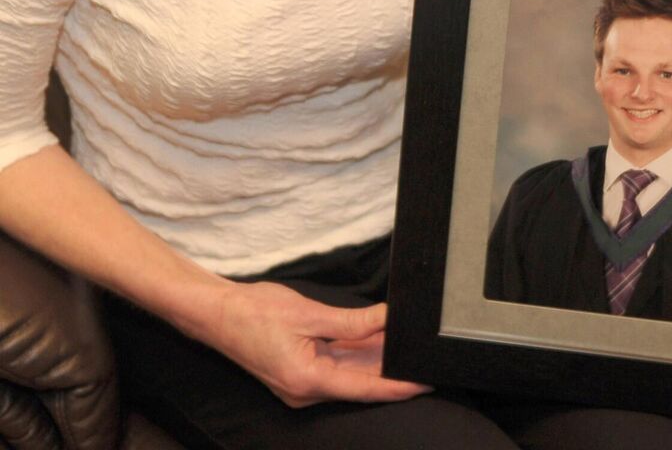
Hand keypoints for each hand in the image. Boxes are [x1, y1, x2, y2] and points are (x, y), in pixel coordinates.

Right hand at [207, 280, 427, 407]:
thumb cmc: (255, 312)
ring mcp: (301, 384)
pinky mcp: (298, 372)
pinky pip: (334, 366)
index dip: (397, 387)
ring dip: (374, 362)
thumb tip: (386, 319)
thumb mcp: (309, 313)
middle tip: (422, 360)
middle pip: (358, 384)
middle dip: (390, 372)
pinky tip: (376, 342)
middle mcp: (305, 390)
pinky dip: (354, 355)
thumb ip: (351, 322)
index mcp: (308, 380)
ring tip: (405, 348)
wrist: (218, 314)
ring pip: (347, 374)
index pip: (364, 388)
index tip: (423, 382)